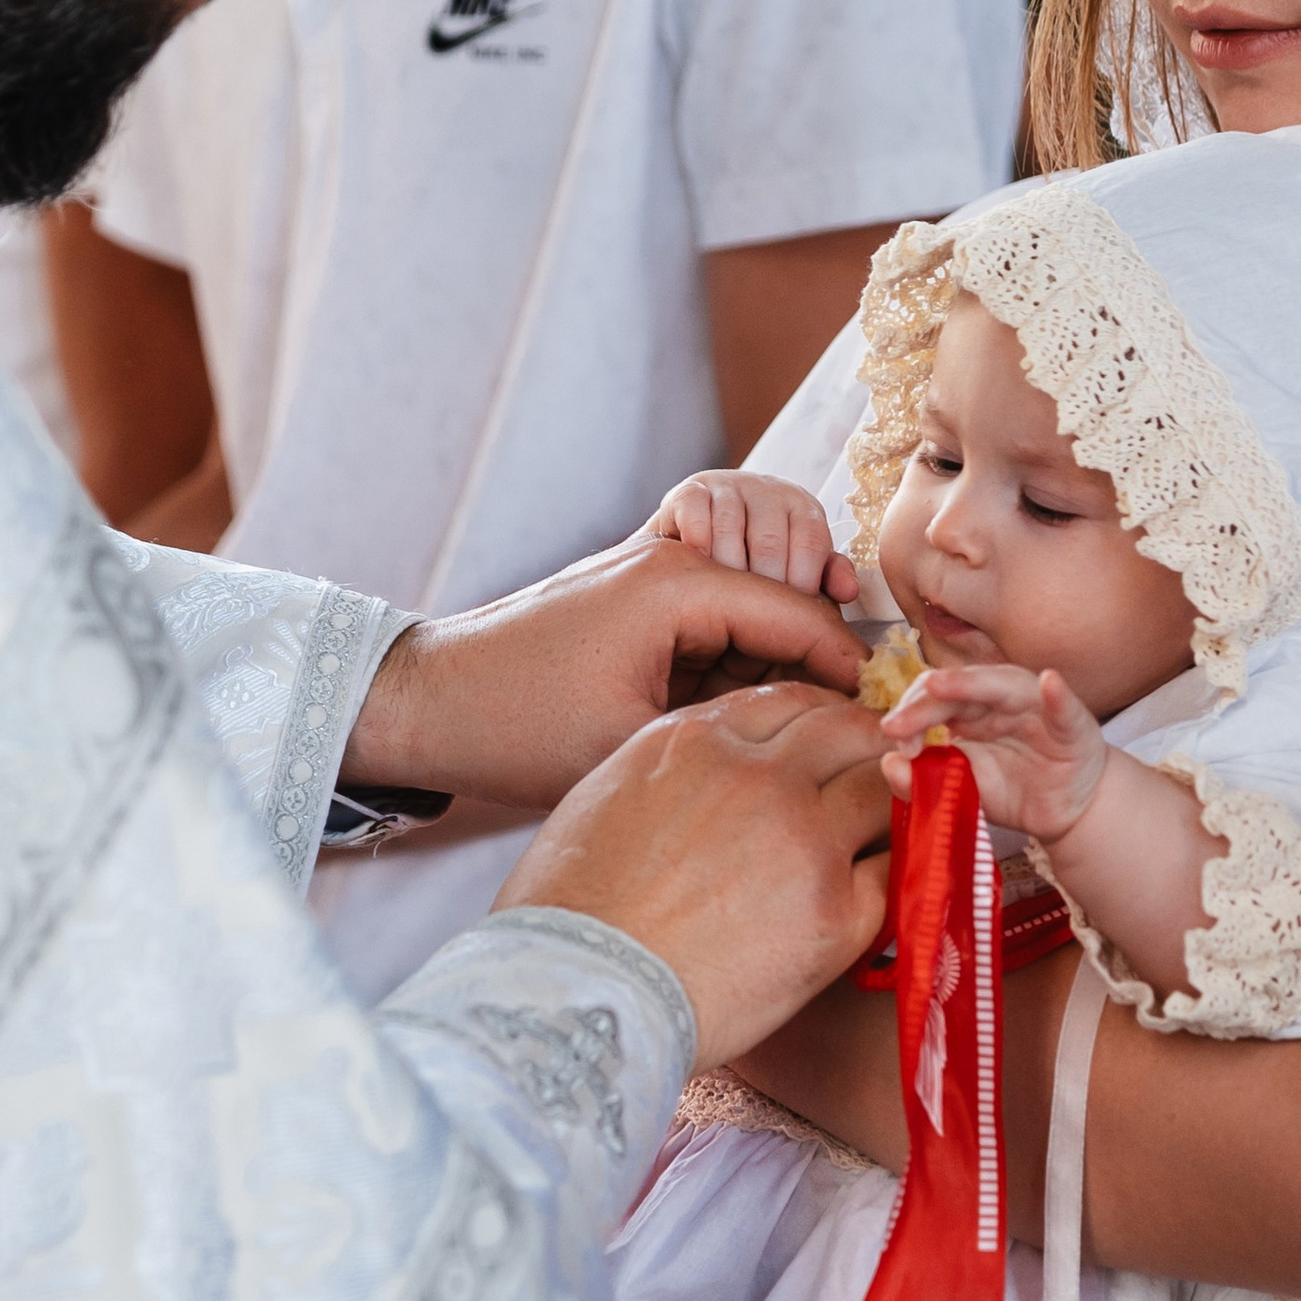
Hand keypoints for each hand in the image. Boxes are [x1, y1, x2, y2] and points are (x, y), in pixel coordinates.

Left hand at [346, 533, 864, 813]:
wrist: (429, 702)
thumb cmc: (517, 729)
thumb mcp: (637, 744)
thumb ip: (736, 730)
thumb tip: (810, 737)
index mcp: (677, 581)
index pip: (798, 612)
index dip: (844, 672)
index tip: (871, 724)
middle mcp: (671, 556)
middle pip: (789, 587)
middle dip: (816, 650)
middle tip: (824, 724)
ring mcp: (654, 567)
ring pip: (761, 593)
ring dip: (782, 645)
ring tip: (776, 714)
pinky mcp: (639, 591)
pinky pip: (721, 608)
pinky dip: (743, 649)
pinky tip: (736, 705)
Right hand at [499, 684, 891, 1062]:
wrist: (579, 999)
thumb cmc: (566, 918)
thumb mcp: (605, 801)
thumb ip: (671, 774)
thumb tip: (706, 782)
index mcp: (693, 741)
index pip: (789, 700)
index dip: (820, 718)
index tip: (830, 742)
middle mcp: (758, 774)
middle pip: (850, 730)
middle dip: (871, 746)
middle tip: (883, 774)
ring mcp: (806, 840)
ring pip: (885, 790)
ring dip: (894, 804)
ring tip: (893, 830)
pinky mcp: (838, 914)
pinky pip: (899, 870)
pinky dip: (900, 871)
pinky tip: (887, 888)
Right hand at [645, 467, 857, 604]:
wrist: (694, 546)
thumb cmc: (753, 565)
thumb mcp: (794, 572)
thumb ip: (824, 580)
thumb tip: (848, 591)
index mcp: (803, 507)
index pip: (811, 544)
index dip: (799, 587)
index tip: (788, 622)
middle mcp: (769, 489)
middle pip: (770, 542)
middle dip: (760, 588)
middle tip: (751, 623)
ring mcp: (728, 486)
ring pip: (730, 530)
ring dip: (723, 571)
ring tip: (721, 602)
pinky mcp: (688, 489)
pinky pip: (695, 512)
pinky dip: (695, 543)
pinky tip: (695, 568)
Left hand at [880, 660, 1109, 840]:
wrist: (1066, 811)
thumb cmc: (1013, 790)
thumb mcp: (962, 790)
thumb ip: (922, 780)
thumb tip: (889, 764)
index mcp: (972, 710)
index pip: (934, 699)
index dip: (911, 716)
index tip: (894, 740)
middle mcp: (1001, 700)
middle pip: (960, 689)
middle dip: (924, 703)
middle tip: (895, 724)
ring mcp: (1038, 709)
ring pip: (1005, 686)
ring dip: (972, 684)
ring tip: (941, 684)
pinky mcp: (1073, 728)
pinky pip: (1065, 710)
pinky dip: (1058, 695)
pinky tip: (1050, 682)